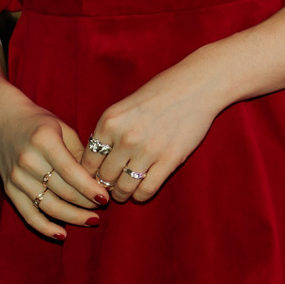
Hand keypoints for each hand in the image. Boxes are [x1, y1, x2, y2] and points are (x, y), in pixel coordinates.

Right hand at [0, 93, 109, 238]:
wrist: (2, 119)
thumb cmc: (39, 122)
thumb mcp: (63, 128)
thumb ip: (80, 153)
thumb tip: (99, 180)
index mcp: (44, 141)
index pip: (72, 172)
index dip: (90, 188)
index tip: (106, 198)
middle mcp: (28, 160)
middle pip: (62, 191)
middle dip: (86, 203)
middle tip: (103, 208)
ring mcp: (16, 177)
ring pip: (49, 206)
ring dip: (72, 217)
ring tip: (91, 220)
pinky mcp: (9, 189)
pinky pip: (28, 214)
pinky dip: (45, 227)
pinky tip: (63, 234)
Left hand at [80, 66, 224, 204]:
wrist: (195, 87)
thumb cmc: (159, 94)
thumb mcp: (124, 107)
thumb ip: (109, 132)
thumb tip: (95, 160)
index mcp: (110, 122)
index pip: (88, 161)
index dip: (88, 173)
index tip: (95, 177)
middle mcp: (126, 137)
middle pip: (104, 177)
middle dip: (104, 185)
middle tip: (109, 187)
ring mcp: (147, 151)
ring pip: (123, 188)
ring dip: (121, 194)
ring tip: (123, 192)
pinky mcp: (169, 161)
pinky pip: (146, 190)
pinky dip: (140, 196)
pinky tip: (140, 191)